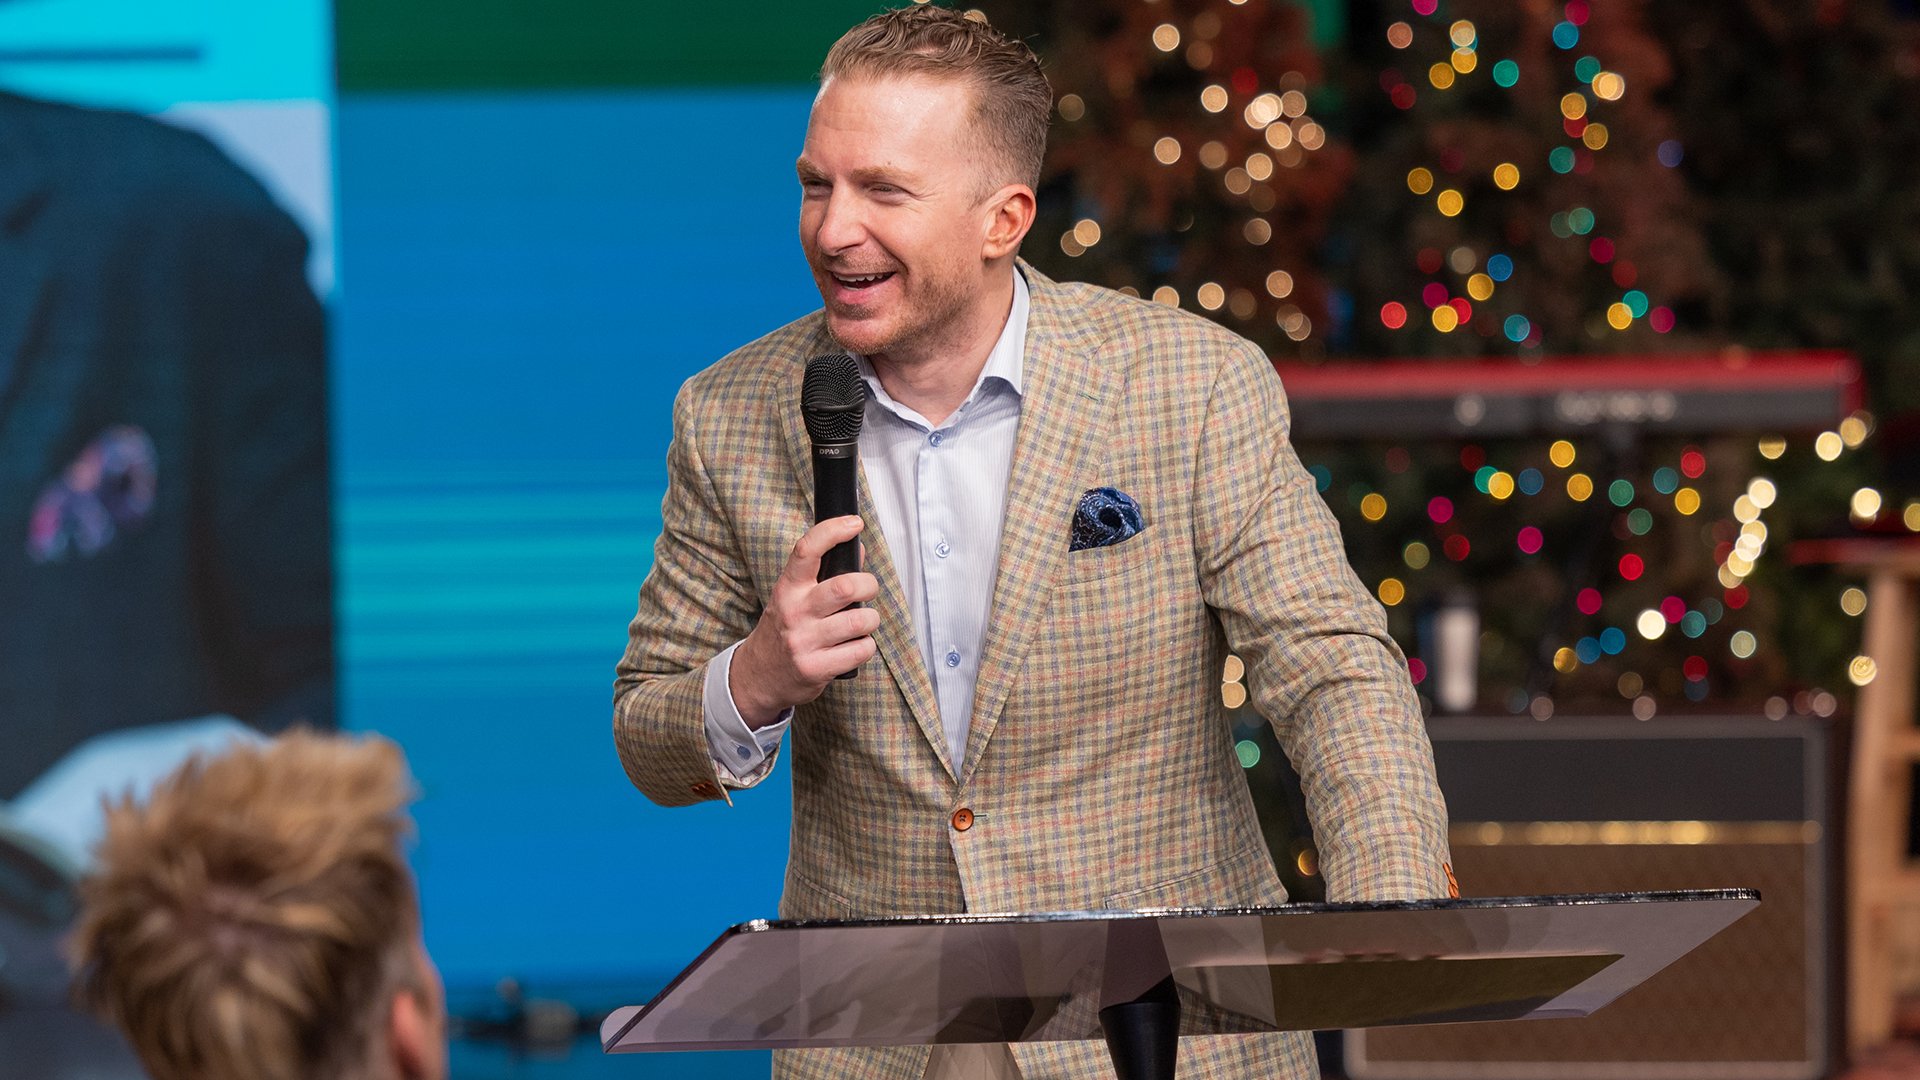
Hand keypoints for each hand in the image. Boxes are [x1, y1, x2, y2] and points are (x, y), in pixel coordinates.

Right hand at [730, 515, 879, 726]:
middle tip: (868, 589)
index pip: (807, 550)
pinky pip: (860, 650)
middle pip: (845, 587)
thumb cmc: (783, 630)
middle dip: (869, 585)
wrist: (756, 677)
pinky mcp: (815, 668)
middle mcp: (794, 612)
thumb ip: (824, 574)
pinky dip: (866, 646)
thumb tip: (857, 549)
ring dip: (870, 620)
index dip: (833, 531)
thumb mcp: (793, 597)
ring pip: (859, 620)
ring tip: (861, 623)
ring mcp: (803, 642)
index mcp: (787, 588)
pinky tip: (853, 646)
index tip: (855, 523)